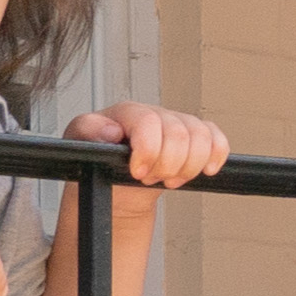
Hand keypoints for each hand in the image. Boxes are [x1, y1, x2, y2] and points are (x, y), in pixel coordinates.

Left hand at [67, 102, 232, 203]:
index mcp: (127, 112)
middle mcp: (156, 113)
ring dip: (188, 167)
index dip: (148, 150)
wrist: (114, 184)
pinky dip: (215, 156)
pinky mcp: (196, 137)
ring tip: (168, 179)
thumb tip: (111, 131)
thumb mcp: (78, 147)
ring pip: (202, 137)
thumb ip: (86, 132)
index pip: (149, 121)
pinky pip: (217, 139)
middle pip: (180, 134)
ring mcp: (178, 123)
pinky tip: (204, 171)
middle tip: (149, 178)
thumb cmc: (96, 163)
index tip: (138, 172)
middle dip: (167, 165)